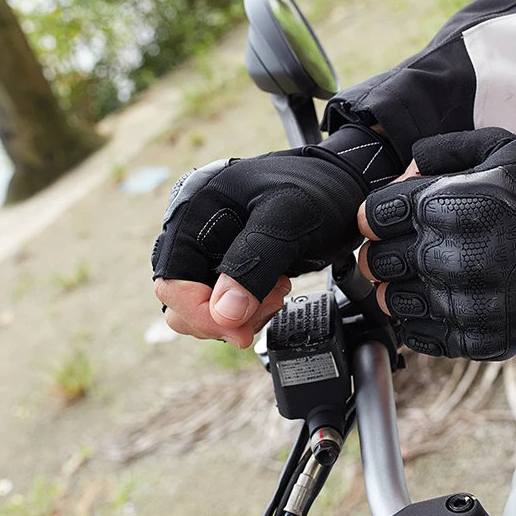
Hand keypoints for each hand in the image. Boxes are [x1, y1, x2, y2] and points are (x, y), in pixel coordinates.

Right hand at [152, 124, 401, 347]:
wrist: (345, 184)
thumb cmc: (321, 191)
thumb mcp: (292, 220)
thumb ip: (254, 262)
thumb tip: (223, 314)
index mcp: (196, 208)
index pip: (171, 280)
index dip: (201, 314)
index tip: (240, 330)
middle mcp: (193, 227)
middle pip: (180, 299)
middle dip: (225, 315)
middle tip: (274, 299)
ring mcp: (208, 245)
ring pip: (200, 306)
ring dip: (237, 315)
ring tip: (278, 291)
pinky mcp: (226, 260)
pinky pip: (220, 302)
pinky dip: (245, 310)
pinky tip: (274, 291)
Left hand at [356, 129, 515, 360]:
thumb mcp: (498, 148)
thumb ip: (443, 152)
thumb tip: (403, 170)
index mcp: (446, 206)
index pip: (374, 215)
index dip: (376, 216)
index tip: (387, 218)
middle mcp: (449, 256)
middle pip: (377, 262)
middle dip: (384, 252)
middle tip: (404, 249)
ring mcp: (463, 301)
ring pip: (393, 301)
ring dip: (401, 288)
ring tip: (426, 276)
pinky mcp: (478, 336)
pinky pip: (421, 336)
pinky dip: (421, 321)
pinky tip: (440, 302)